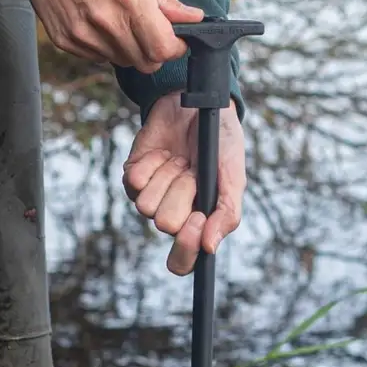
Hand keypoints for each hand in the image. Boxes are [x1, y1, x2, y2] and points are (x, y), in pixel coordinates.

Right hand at [15, 0, 202, 72]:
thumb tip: (193, 18)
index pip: (163, 48)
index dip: (175, 48)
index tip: (177, 41)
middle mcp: (107, 22)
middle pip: (145, 63)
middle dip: (155, 52)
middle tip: (151, 32)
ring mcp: (84, 34)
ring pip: (122, 62)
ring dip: (130, 49)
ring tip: (121, 21)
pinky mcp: (66, 41)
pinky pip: (98, 58)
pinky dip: (106, 47)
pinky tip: (99, 22)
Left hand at [123, 92, 245, 275]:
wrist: (199, 105)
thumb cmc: (220, 143)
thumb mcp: (233, 177)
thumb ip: (227, 213)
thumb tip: (210, 248)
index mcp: (197, 225)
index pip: (181, 262)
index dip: (185, 246)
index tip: (197, 218)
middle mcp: (171, 216)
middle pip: (165, 224)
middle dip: (182, 193)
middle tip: (193, 173)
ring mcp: (150, 198)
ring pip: (146, 205)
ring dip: (168, 176)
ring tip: (180, 161)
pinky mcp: (133, 177)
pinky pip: (135, 181)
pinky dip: (153, 162)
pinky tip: (163, 153)